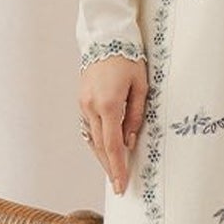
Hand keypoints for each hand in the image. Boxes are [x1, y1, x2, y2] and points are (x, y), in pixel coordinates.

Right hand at [79, 55, 148, 195]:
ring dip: (102, 156)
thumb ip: (135, 115)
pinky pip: (89, 127)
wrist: (107, 38)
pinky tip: (105, 150)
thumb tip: (130, 140)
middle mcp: (92, 107)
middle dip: (110, 167)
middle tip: (118, 185)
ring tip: (113, 171)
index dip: (117, 167)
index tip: (121, 184)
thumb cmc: (129, 59)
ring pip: (92, 138)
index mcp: (109, 104)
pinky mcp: (82, 101)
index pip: (113, 145)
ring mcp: (83, 104)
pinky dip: (97, 141)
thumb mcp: (141, 87)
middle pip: (100, 146)